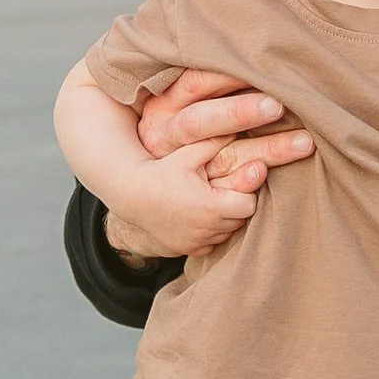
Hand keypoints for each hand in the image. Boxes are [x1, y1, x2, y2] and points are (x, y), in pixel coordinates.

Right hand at [92, 136, 270, 269]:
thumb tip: (240, 127)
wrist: (130, 197)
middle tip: (224, 188)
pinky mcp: (189, 250)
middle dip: (237, 204)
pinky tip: (200, 214)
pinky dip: (211, 231)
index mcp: (210, 206)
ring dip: (225, 219)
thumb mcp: (188, 154)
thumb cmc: (160, 172)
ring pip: (228, 232)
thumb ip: (216, 142)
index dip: (245, 191)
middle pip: (240, 220)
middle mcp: (206, 229)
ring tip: (211, 199)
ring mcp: (197, 243)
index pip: (249, 204)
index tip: (235, 180)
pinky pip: (212, 243)